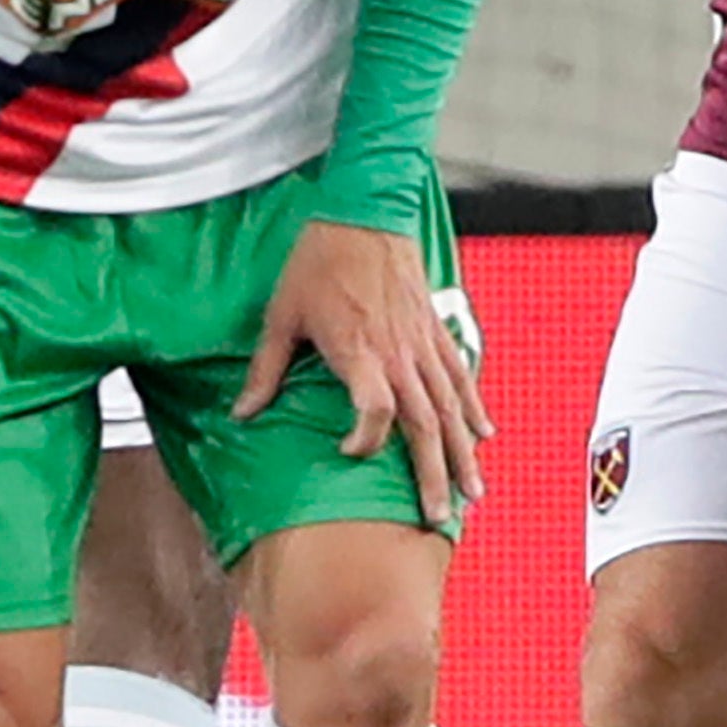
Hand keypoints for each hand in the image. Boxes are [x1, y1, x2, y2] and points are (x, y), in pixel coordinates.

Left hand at [242, 218, 488, 528]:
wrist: (363, 209)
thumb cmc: (318, 260)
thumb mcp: (281, 315)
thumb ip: (266, 370)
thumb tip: (241, 414)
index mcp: (359, 350)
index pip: (377, 409)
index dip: (367, 438)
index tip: (349, 452)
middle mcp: (398, 352)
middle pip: (425, 424)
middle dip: (435, 474)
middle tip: (438, 517)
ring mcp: (422, 342)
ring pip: (451, 407)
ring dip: (463, 453)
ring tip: (473, 493)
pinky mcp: (435, 327)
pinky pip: (459, 374)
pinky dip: (474, 405)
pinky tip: (485, 434)